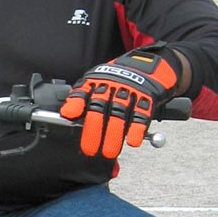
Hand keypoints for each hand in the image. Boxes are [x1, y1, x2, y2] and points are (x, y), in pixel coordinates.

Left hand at [61, 45, 181, 158]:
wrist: (149, 64)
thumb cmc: (118, 80)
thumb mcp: (97, 83)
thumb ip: (83, 99)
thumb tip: (67, 115)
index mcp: (96, 82)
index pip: (83, 92)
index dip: (75, 104)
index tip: (69, 115)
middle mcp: (111, 85)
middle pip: (99, 108)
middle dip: (93, 130)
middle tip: (90, 149)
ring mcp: (129, 90)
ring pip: (119, 114)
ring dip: (114, 135)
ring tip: (110, 152)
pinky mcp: (147, 96)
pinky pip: (141, 114)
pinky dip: (136, 129)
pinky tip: (133, 141)